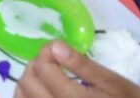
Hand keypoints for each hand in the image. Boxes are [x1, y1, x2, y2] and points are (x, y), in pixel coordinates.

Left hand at [16, 41, 139, 97]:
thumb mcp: (111, 81)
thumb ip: (82, 65)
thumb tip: (55, 46)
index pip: (43, 70)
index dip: (45, 52)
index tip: (56, 48)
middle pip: (28, 84)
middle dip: (35, 65)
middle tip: (51, 60)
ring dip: (27, 82)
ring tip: (45, 75)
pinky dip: (27, 96)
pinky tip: (41, 91)